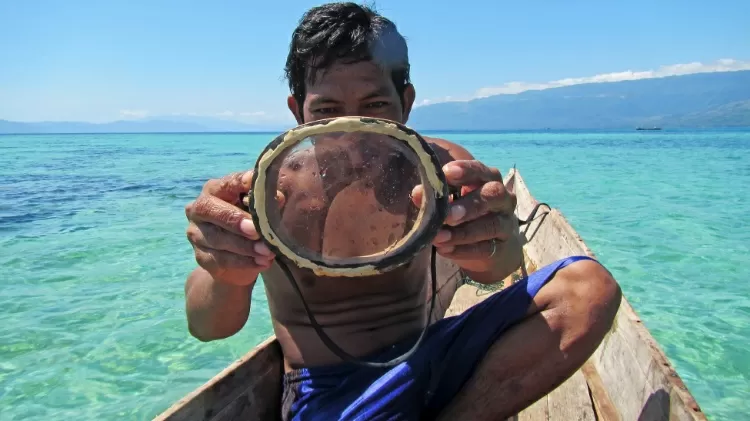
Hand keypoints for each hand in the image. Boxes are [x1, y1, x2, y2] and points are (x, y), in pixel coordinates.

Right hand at [185, 170, 275, 285]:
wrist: (239, 259)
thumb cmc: (251, 225)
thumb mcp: (262, 212)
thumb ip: (267, 204)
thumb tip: (278, 198)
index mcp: (216, 190)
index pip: (226, 183)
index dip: (239, 182)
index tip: (253, 182)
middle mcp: (200, 208)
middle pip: (209, 209)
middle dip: (235, 219)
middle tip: (256, 230)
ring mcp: (197, 233)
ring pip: (217, 239)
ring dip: (245, 246)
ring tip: (268, 251)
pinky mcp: (201, 256)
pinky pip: (220, 259)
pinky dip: (244, 262)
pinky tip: (262, 262)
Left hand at [413, 160, 517, 279]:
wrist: (492, 246)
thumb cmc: (467, 214)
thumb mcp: (453, 202)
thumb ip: (437, 197)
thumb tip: (417, 193)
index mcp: (488, 179)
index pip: (480, 170)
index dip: (466, 171)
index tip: (447, 173)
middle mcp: (502, 198)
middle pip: (493, 194)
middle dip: (468, 205)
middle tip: (446, 215)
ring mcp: (505, 223)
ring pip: (490, 225)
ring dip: (462, 232)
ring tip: (438, 237)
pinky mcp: (503, 247)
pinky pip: (485, 248)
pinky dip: (463, 250)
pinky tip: (445, 250)